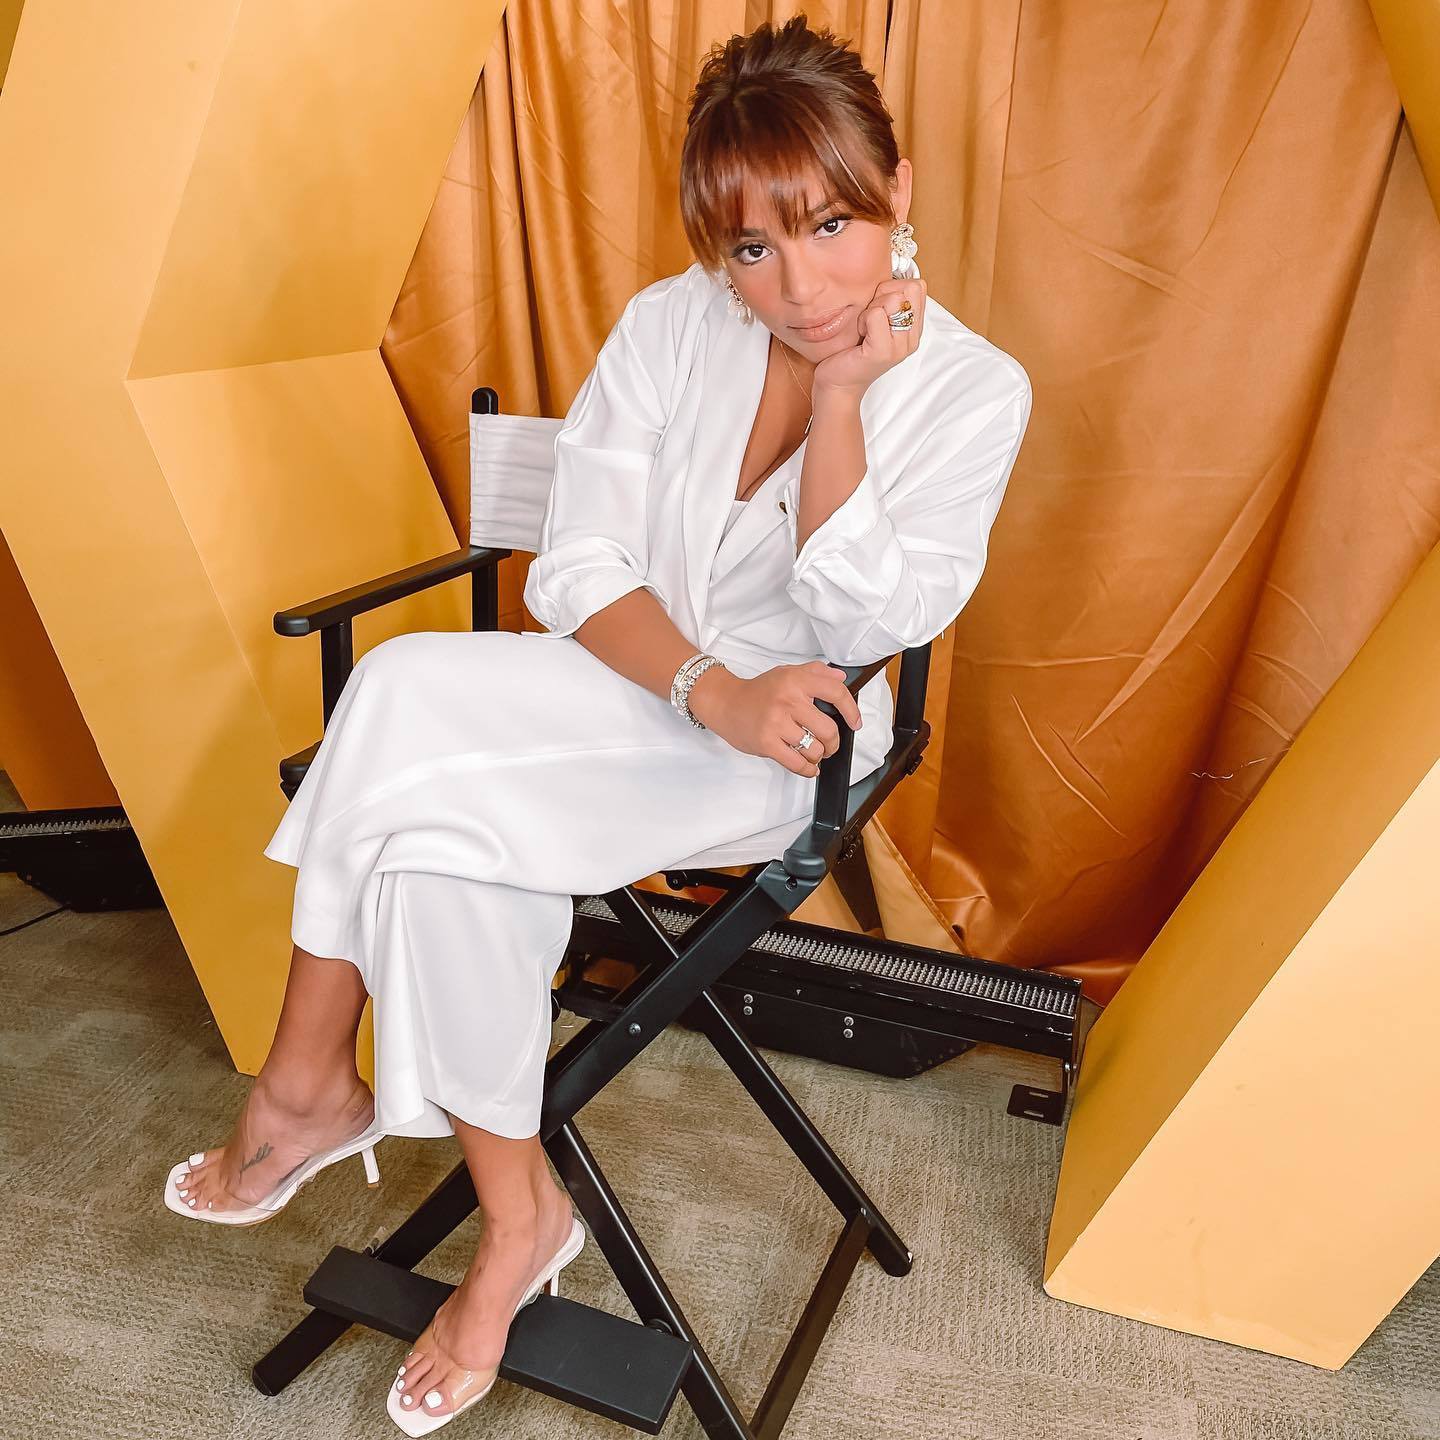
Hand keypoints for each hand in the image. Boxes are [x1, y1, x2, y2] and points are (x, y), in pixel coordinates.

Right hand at [688, 661, 862, 777]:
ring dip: (818, 756)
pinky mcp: (766, 743)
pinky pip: (797, 763)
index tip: (855, 722)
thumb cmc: (758, 691)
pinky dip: (808, 769)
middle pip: (828, 730)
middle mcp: (787, 700)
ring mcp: (776, 723)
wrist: (724, 703)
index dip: (851, 710)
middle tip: (829, 744)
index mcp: (795, 680)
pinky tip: (809, 767)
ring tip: (813, 753)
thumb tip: (841, 678)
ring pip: (814, 749)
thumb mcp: (786, 673)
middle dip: (833, 743)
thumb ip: (815, 672)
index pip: (835, 693)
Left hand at [812, 277, 925, 401]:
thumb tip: (890, 275)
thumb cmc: (852, 351)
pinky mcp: (882, 352)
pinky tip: (860, 336)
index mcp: (914, 329)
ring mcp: (900, 346)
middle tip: (869, 319)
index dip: (893, 288)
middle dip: (883, 296)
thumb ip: (888, 301)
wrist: (838, 384)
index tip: (878, 308)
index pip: (918, 286)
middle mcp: (912, 338)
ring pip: (892, 299)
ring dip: (871, 309)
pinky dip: (862, 320)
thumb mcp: (876, 321)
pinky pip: (875, 314)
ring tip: (864, 329)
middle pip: (909, 288)